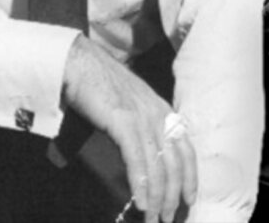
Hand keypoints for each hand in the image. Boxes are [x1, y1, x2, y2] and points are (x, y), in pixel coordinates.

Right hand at [63, 35, 196, 222]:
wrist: (78, 62)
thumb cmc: (98, 86)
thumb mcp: (128, 107)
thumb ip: (136, 131)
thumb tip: (137, 160)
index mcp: (163, 110)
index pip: (186, 148)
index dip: (190, 176)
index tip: (189, 199)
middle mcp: (158, 114)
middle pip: (176, 162)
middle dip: (174, 195)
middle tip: (167, 218)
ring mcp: (142, 117)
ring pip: (158, 166)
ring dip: (158, 197)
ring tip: (154, 218)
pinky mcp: (123, 121)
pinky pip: (137, 159)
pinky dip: (141, 184)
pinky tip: (141, 202)